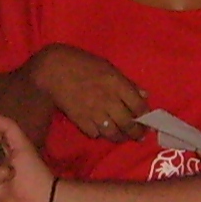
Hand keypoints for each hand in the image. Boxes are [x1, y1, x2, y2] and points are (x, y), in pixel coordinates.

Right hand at [31, 46, 149, 140]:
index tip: (148, 121)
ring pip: (113, 133)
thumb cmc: (82, 63)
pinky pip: (95, 133)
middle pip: (128, 124)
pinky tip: (101, 130)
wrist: (52, 70)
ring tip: (122, 136)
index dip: (146, 117)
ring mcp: (93, 113)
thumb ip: (127, 83)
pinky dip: (100, 133)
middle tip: (139, 136)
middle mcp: (108, 101)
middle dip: (136, 133)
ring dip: (119, 137)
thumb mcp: (108, 67)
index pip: (139, 106)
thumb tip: (144, 95)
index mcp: (117, 84)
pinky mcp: (80, 120)